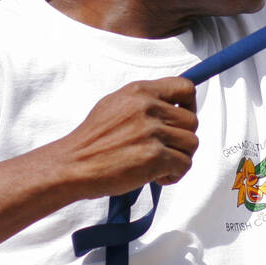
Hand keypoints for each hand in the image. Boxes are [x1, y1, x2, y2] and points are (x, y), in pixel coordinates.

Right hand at [56, 77, 198, 197]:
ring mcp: (152, 132)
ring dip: (180, 158)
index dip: (189, 105)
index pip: (185, 87)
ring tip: (160, 165)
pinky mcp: (154, 157)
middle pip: (192, 121)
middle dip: (182, 139)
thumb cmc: (91, 140)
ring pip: (191, 144)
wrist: (73, 164)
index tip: (181, 118)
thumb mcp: (115, 104)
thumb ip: (143, 102)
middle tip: (166, 150)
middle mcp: (148, 107)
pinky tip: (158, 177)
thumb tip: (171, 106)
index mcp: (139, 91)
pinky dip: (174, 174)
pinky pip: (184, 164)